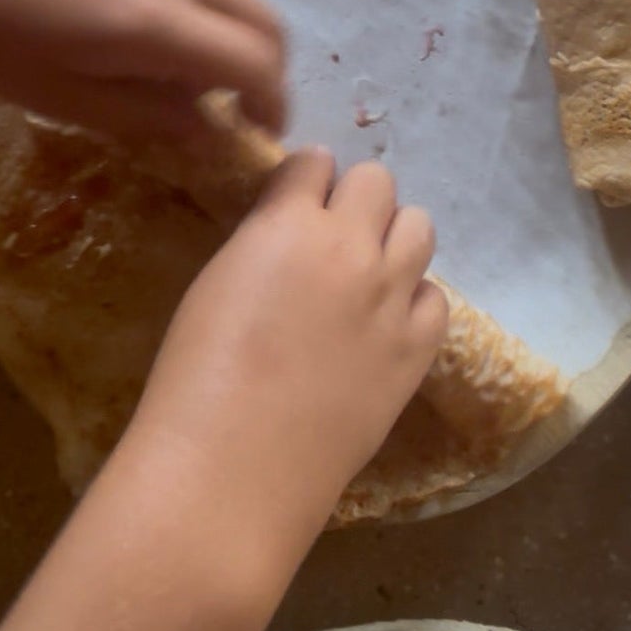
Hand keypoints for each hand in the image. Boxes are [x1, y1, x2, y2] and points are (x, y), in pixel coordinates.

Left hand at [0, 0, 284, 141]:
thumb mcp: (60, 95)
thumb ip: (146, 116)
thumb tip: (210, 131)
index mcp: (161, 22)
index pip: (258, 64)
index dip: (273, 105)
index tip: (258, 135)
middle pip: (266, 20)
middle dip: (268, 70)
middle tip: (237, 110)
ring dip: (233, 37)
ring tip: (184, 76)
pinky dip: (204, 9)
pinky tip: (146, 30)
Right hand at [130, 149, 447, 583]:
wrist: (232, 468)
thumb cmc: (194, 379)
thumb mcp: (216, 283)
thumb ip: (262, 242)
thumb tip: (290, 232)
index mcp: (288, 224)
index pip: (315, 162)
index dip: (304, 181)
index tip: (296, 203)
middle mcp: (351, 247)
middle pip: (377, 182)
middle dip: (354, 200)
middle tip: (332, 239)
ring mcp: (392, 298)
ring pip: (419, 227)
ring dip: (393, 238)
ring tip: (367, 274)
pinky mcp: (417, 350)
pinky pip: (436, 298)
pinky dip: (413, 301)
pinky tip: (385, 325)